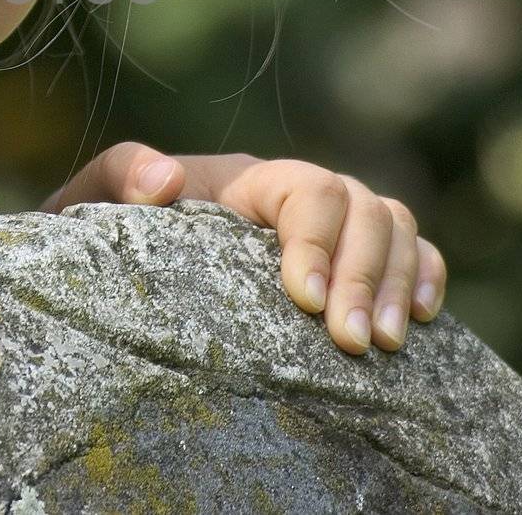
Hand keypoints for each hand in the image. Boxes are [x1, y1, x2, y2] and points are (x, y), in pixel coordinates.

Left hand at [39, 142, 447, 355]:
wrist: (112, 266)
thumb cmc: (106, 232)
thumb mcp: (94, 199)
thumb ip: (119, 175)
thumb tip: (165, 180)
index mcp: (245, 179)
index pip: (306, 190)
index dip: (315, 238)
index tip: (304, 297)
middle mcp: (297, 196)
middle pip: (364, 209)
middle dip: (366, 274)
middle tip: (352, 343)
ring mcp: (331, 229)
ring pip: (396, 228)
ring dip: (400, 282)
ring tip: (384, 346)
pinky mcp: (353, 264)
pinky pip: (413, 253)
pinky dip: (427, 275)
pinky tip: (423, 318)